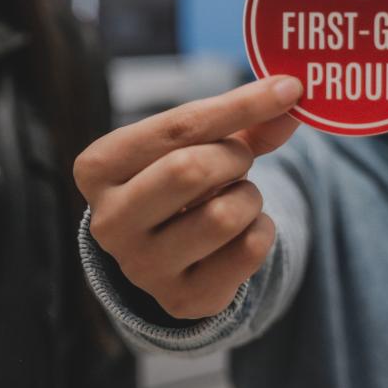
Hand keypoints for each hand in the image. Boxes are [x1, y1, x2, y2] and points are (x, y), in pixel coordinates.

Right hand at [74, 76, 302, 318]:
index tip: (288, 88)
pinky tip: (241, 230)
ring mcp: (140, 266)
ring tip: (236, 197)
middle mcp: (108, 220)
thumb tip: (290, 92)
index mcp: (97, 168)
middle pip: (190, 170)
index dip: (240, 104)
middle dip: (234, 157)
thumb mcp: (191, 144)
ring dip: (249, 197)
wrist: (159, 253)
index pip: (177, 126)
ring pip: (224, 216)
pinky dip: (261, 230)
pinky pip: (248, 252)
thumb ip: (241, 119)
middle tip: (238, 161)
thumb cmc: (174, 182)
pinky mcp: (179, 299)